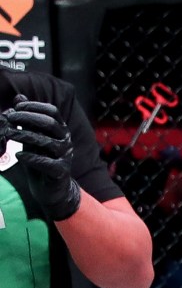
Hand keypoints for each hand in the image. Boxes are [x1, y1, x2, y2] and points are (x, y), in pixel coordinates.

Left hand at [1, 95, 81, 219]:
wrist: (50, 189)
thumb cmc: (40, 160)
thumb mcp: (31, 137)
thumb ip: (27, 120)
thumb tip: (19, 98)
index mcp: (60, 130)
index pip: (52, 112)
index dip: (35, 106)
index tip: (17, 107)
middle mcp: (65, 141)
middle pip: (50, 124)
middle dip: (28, 118)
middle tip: (10, 117)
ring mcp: (65, 156)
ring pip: (47, 142)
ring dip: (25, 136)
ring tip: (9, 134)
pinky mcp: (61, 172)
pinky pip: (47, 163)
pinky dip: (31, 158)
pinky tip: (18, 156)